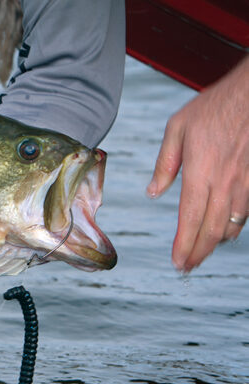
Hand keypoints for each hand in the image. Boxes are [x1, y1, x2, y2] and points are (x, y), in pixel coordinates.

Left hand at [147, 56, 248, 271]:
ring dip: (216, 243)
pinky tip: (226, 232)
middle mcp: (224, 182)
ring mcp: (245, 181)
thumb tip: (153, 192)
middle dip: (198, 253)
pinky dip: (235, 226)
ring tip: (201, 254)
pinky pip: (247, 211)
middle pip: (211, 229)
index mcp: (200, 172)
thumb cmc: (215, 106)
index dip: (183, 244)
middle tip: (186, 268)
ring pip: (232, 224)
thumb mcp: (177, 128)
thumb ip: (164, 163)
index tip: (177, 261)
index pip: (189, 218)